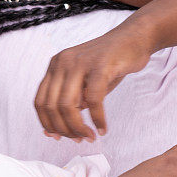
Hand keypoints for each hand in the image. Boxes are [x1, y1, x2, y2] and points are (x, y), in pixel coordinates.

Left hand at [34, 25, 152, 140]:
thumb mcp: (84, 84)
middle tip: (78, 139)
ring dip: (78, 127)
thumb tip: (55, 131)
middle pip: (51, 107)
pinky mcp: (100, 65)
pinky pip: (93, 100)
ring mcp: (80, 62)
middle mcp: (62, 62)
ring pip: (67, 105)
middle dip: (64, 129)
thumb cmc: (110, 63)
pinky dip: (97, 119)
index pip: (40, 102)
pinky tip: (102, 128)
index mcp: (54, 66)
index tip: (58, 137)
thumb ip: (70, 104)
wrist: (136, 37)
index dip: (47, 124)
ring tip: (89, 136)